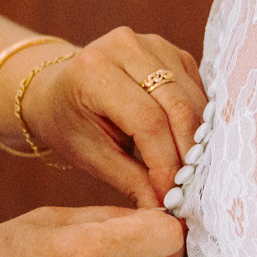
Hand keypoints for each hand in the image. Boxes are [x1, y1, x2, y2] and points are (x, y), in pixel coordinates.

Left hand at [17, 28, 205, 206]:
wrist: (58, 90)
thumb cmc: (69, 124)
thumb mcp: (89, 156)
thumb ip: (129, 181)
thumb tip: (163, 213)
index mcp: (94, 71)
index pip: (147, 121)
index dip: (165, 162)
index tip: (172, 196)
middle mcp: (124, 46)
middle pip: (177, 107)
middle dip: (187, 154)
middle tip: (189, 190)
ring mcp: (151, 43)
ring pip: (192, 99)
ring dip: (197, 140)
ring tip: (191, 173)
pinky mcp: (170, 50)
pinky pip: (196, 90)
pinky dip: (198, 122)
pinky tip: (189, 147)